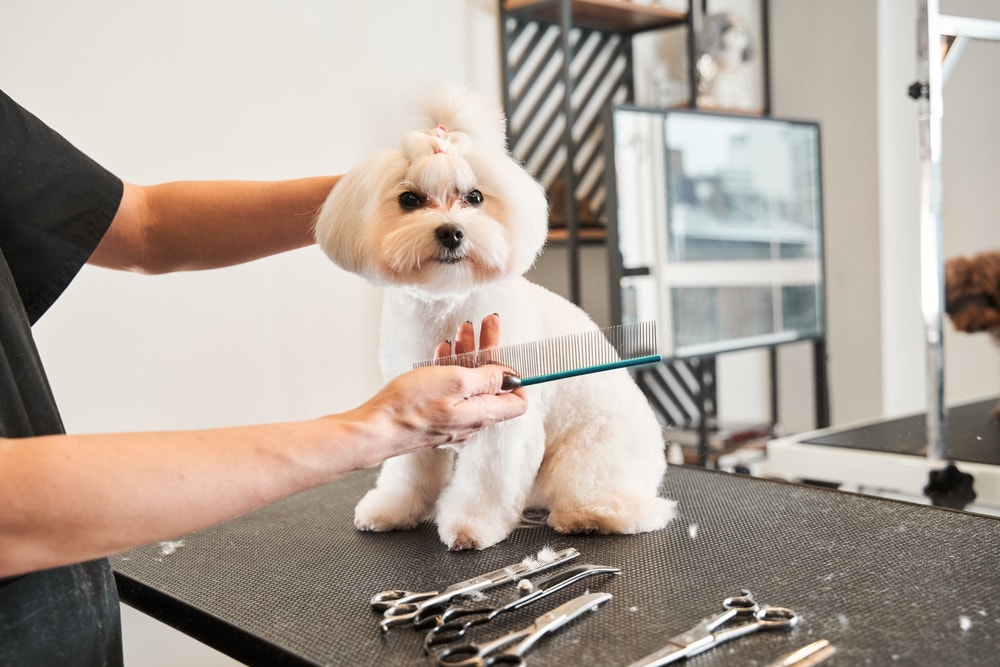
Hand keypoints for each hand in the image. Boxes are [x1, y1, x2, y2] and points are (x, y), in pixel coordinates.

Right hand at [357, 315, 525, 458]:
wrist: (375, 429)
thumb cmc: (412, 407)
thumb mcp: (457, 381)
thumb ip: (489, 378)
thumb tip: (512, 377)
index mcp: (483, 413)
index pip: (517, 401)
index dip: (517, 376)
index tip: (508, 351)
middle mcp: (471, 420)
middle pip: (491, 384)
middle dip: (490, 351)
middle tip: (485, 324)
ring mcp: (452, 419)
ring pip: (469, 384)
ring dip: (469, 355)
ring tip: (463, 330)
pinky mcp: (434, 416)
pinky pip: (450, 390)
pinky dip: (450, 368)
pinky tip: (443, 352)